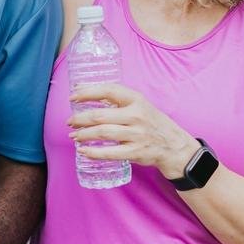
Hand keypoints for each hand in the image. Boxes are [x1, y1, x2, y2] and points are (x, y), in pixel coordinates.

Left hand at [67, 83, 198, 177]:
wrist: (173, 144)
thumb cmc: (150, 121)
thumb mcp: (139, 104)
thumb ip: (117, 99)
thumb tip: (84, 90)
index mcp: (136, 99)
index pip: (108, 90)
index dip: (87, 92)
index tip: (72, 97)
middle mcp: (136, 115)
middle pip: (100, 115)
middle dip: (80, 119)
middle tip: (70, 122)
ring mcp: (136, 134)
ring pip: (103, 133)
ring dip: (84, 134)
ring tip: (74, 135)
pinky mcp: (135, 152)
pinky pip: (110, 153)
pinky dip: (94, 152)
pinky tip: (83, 151)